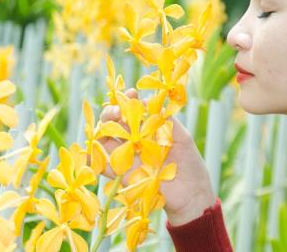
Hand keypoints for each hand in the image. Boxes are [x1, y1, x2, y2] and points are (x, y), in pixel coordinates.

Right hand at [99, 89, 215, 225]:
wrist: (192, 194)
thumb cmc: (190, 163)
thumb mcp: (182, 136)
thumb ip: (165, 120)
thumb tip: (145, 102)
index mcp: (149, 129)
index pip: (133, 110)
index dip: (129, 100)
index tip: (131, 93)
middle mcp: (135, 141)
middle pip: (114, 122)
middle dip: (111, 112)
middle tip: (116, 110)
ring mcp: (128, 157)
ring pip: (105, 140)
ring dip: (103, 129)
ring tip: (109, 124)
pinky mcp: (124, 175)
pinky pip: (105, 165)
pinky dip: (95, 158)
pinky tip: (94, 150)